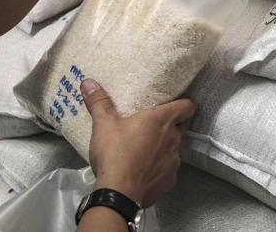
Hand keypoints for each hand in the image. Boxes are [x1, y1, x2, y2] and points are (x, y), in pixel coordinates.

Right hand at [80, 79, 194, 207]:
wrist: (119, 193)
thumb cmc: (115, 153)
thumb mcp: (103, 125)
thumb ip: (98, 102)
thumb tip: (88, 82)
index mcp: (161, 120)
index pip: (187, 106)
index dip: (184, 103)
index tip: (174, 103)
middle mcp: (173, 139)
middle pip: (182, 126)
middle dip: (173, 123)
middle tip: (155, 123)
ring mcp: (174, 161)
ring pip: (175, 148)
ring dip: (164, 146)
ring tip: (146, 148)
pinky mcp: (170, 180)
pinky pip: (168, 169)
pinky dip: (159, 167)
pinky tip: (144, 170)